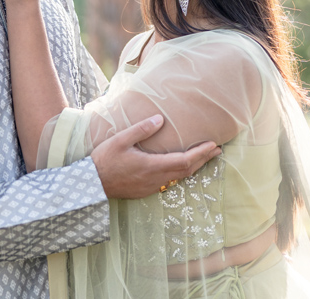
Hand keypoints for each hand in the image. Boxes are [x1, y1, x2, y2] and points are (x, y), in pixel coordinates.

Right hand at [91, 115, 221, 199]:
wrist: (92, 185)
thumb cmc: (104, 160)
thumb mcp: (120, 140)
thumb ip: (141, 129)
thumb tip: (160, 119)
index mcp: (152, 166)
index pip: (184, 161)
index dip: (201, 154)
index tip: (213, 145)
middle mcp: (156, 179)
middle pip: (186, 171)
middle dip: (203, 160)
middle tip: (217, 150)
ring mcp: (152, 187)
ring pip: (179, 178)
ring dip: (194, 167)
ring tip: (204, 157)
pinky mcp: (146, 190)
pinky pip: (170, 182)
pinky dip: (182, 173)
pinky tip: (182, 167)